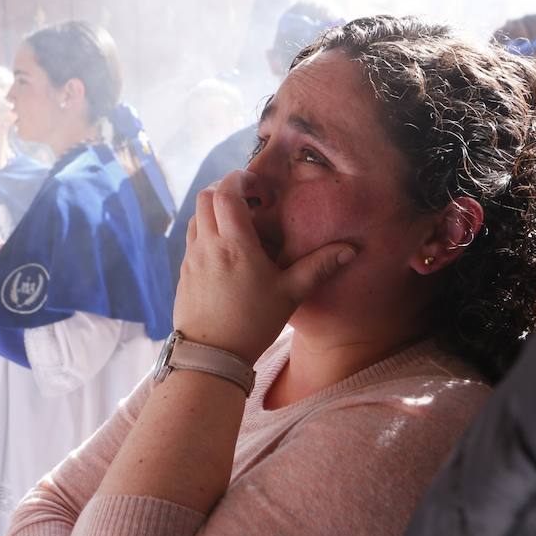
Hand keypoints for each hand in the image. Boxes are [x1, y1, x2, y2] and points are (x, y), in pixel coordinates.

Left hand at [174, 170, 356, 364]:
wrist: (211, 356)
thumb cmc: (253, 324)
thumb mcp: (291, 294)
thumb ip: (319, 267)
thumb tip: (351, 249)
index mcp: (234, 244)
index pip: (225, 192)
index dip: (238, 179)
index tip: (257, 185)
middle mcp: (207, 245)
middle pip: (205, 197)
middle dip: (224, 190)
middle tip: (248, 200)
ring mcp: (191, 259)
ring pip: (195, 217)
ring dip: (213, 211)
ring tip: (238, 224)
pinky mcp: (183, 274)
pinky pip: (191, 240)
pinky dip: (205, 232)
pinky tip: (225, 251)